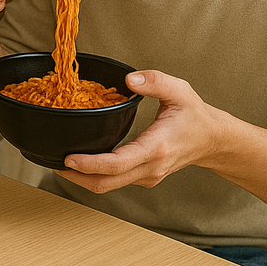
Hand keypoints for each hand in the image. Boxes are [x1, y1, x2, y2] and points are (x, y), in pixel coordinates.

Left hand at [57, 70, 218, 192]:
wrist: (214, 140)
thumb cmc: (195, 116)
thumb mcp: (180, 91)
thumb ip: (155, 81)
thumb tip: (130, 80)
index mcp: (156, 148)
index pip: (117, 164)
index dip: (89, 164)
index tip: (68, 159)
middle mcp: (150, 168)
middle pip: (106, 183)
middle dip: (76, 177)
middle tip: (52, 163)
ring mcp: (147, 176)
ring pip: (108, 186)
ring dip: (82, 178)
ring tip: (60, 163)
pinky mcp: (143, 178)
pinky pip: (114, 182)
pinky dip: (94, 176)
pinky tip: (81, 163)